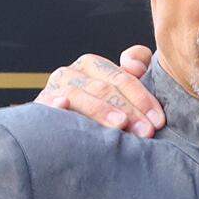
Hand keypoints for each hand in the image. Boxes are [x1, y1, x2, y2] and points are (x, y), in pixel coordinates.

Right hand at [35, 47, 161, 135]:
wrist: (63, 133)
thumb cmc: (101, 112)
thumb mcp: (121, 90)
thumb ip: (136, 67)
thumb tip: (133, 65)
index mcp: (93, 65)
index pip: (122, 78)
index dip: (142, 98)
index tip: (158, 121)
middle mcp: (72, 73)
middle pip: (104, 88)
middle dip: (128, 109)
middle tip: (146, 131)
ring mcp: (54, 89)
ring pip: (79, 94)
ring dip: (101, 110)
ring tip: (120, 124)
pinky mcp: (40, 106)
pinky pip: (47, 103)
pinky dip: (54, 104)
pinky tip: (63, 105)